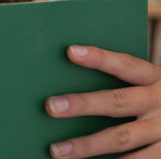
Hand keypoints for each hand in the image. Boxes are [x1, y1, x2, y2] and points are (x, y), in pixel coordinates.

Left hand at [46, 45, 160, 157]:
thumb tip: (73, 67)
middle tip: (50, 107)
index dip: (100, 58)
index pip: (125, 65)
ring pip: (122, 139)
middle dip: (82, 105)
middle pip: (117, 102)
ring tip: (56, 150)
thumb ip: (126, 83)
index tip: (71, 51)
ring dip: (87, 146)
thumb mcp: (154, 84)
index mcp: (156, 79)